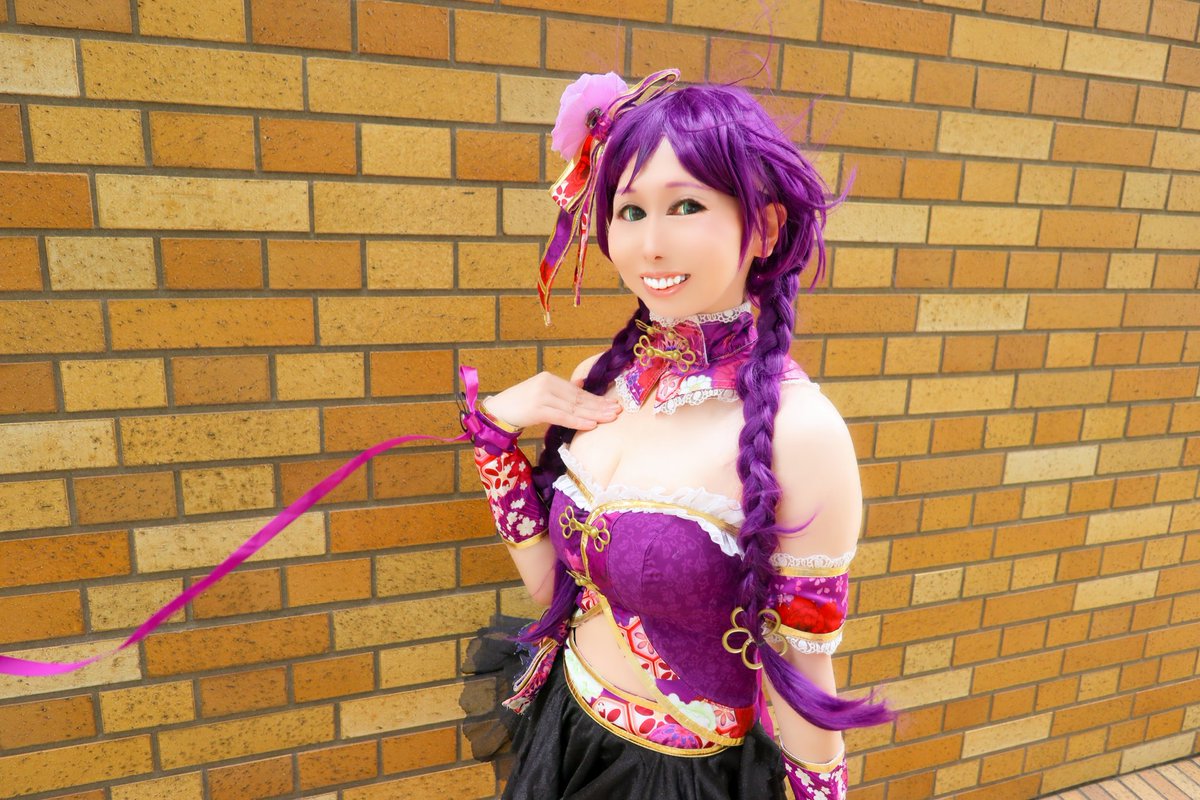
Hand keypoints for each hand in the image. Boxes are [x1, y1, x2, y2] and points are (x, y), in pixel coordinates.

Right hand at [482, 371, 622, 430]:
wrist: (496, 412)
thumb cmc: (520, 405)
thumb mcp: (542, 393)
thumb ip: (561, 391)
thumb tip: (581, 385)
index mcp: (550, 378)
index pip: (578, 392)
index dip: (596, 399)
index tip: (613, 404)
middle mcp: (548, 384)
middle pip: (579, 398)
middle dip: (600, 406)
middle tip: (618, 411)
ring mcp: (542, 395)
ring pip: (574, 407)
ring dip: (594, 414)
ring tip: (611, 418)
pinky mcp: (537, 408)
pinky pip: (562, 417)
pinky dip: (578, 421)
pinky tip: (591, 425)